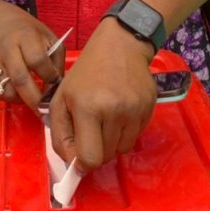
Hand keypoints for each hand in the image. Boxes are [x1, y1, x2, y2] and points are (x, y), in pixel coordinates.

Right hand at [0, 8, 64, 107]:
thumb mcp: (48, 37)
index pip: (38, 60)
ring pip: (6, 90)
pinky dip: (10, 97)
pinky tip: (19, 92)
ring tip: (31, 98)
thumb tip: (58, 87)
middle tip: (44, 109)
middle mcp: (6, 48)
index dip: (49, 75)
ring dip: (21, 100)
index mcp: (25, 36)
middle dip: (35, 99)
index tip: (55, 82)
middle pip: (20, 79)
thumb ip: (55, 61)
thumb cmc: (28, 33)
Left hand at [47, 18, 156, 171]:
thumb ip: (60, 135)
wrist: (120, 45)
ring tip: (106, 119)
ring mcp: (135, 109)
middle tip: (92, 130)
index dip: (82, 163)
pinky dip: (126, 132)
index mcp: (88, 107)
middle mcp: (114, 110)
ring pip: (123, 150)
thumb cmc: (86, 73)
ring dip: (112, 142)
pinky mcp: (149, 107)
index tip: (80, 154)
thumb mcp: (61, 99)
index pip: (90, 158)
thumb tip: (73, 166)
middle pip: (107, 156)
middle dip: (97, 150)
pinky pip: (136, 136)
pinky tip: (120, 112)